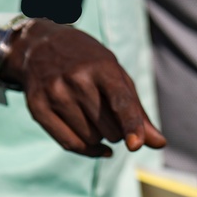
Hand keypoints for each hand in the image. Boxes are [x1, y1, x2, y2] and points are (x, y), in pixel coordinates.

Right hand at [0, 19, 165, 156]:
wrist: (39, 45)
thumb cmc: (89, 63)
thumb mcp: (117, 77)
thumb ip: (138, 112)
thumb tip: (159, 144)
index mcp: (102, 67)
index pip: (120, 101)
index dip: (131, 124)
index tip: (135, 144)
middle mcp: (76, 79)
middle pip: (110, 129)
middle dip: (118, 130)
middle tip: (108, 112)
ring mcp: (54, 93)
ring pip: (92, 138)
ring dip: (100, 136)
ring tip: (93, 116)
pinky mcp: (37, 108)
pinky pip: (70, 144)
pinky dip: (89, 150)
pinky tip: (99, 147)